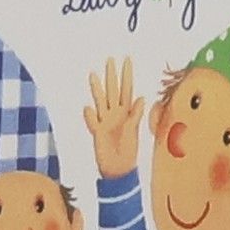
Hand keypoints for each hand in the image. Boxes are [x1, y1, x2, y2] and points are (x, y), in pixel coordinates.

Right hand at [84, 56, 145, 178]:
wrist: (118, 169)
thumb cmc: (129, 151)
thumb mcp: (134, 131)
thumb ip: (136, 115)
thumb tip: (142, 98)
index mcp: (127, 112)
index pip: (127, 89)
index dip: (127, 75)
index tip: (127, 60)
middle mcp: (115, 113)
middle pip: (112, 90)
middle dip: (111, 75)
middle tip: (110, 59)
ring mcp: (105, 120)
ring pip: (100, 100)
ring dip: (96, 88)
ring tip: (93, 74)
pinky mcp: (96, 130)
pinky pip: (92, 120)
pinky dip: (89, 115)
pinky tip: (88, 108)